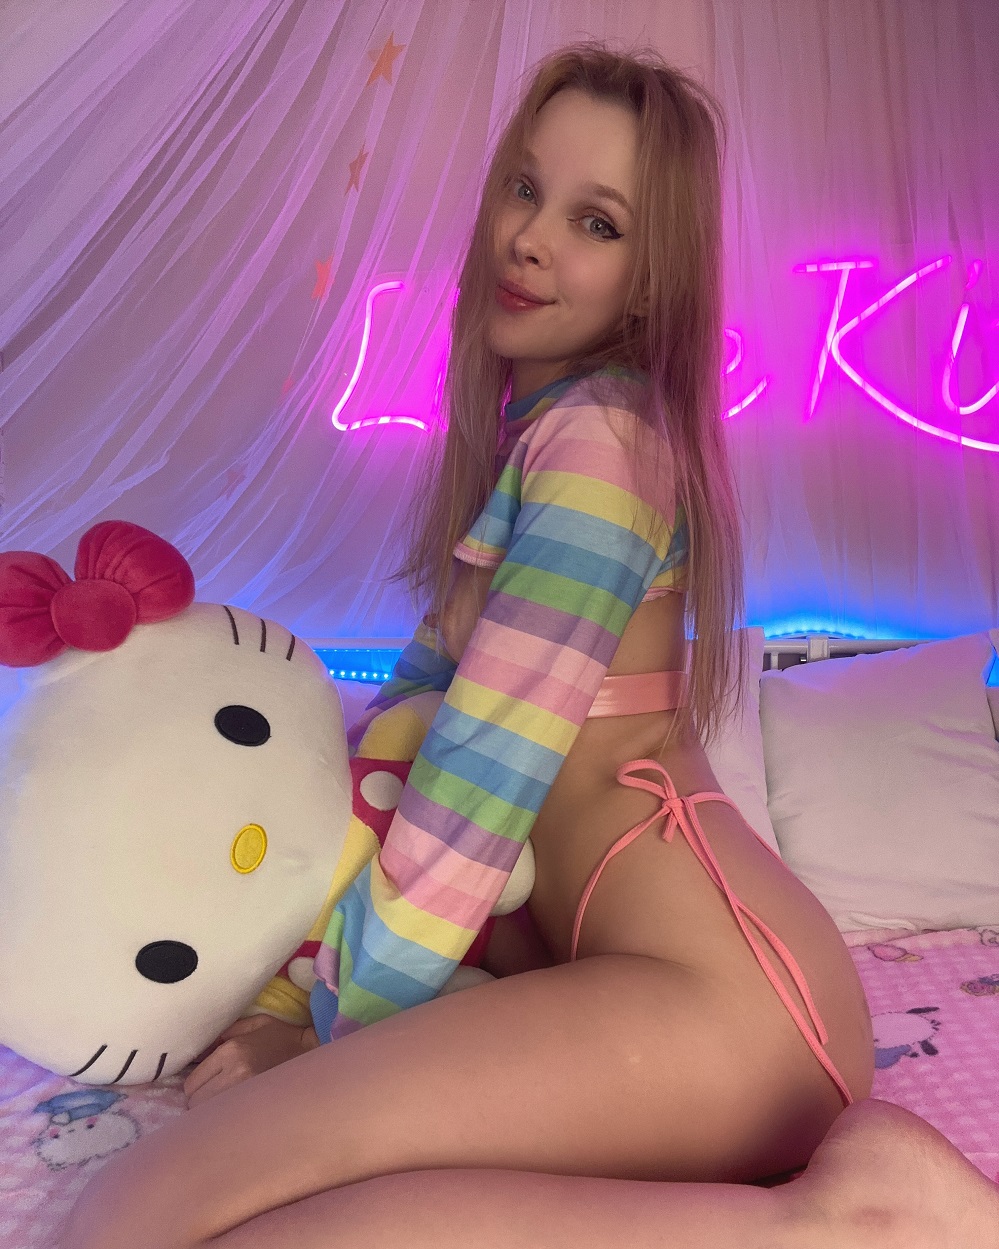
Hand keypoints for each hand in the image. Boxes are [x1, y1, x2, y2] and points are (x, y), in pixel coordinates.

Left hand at [183, 1014, 318, 1106]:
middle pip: (196, 1102)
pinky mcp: (257, 1107)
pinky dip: (226, 1119)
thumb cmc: (282, 1037)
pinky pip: (228, 1120)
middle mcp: (234, 1074)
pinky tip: (235, 1113)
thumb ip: (227, 1031)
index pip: (192, 1083)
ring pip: (209, 1115)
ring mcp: (246, 1093)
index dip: (196, 1085)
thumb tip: (204, 1049)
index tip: (206, 1083)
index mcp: (231, 1052)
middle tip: (214, 1094)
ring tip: (225, 1104)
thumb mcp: (256, 1023)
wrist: (313, 1054)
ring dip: (212, 1111)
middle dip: (201, 1099)